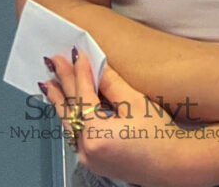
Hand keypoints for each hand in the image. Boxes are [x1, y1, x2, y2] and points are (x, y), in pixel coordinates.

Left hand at [40, 49, 212, 186]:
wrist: (170, 165)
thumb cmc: (158, 134)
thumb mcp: (138, 104)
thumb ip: (113, 86)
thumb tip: (98, 68)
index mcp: (96, 134)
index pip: (83, 95)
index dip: (80, 72)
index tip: (76, 53)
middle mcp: (85, 149)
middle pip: (70, 109)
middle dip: (62, 83)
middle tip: (52, 62)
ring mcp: (86, 158)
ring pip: (68, 123)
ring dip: (60, 100)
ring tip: (49, 82)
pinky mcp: (92, 161)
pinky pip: (75, 133)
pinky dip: (70, 116)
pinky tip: (65, 106)